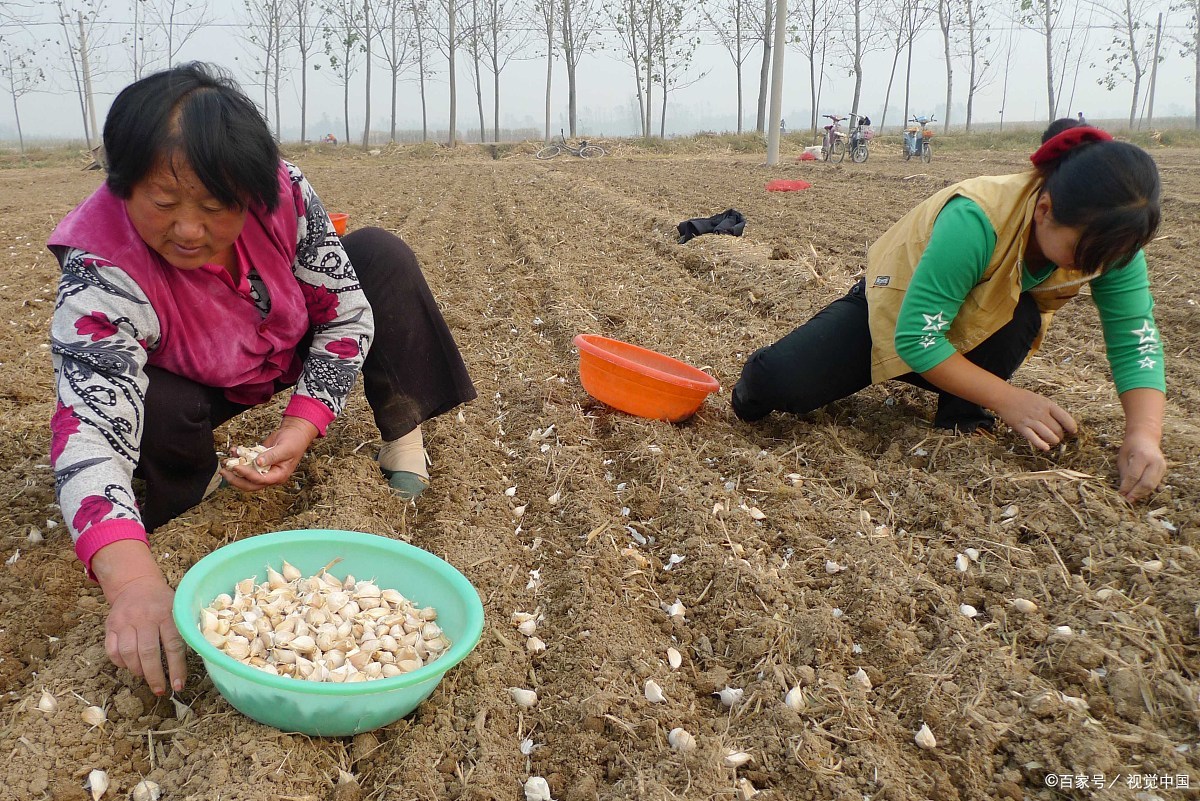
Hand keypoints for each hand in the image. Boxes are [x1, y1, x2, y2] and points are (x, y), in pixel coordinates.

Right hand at [94, 541, 185, 694]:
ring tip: (146, 676)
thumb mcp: (178, 608)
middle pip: (148, 652)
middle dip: (154, 676)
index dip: (176, 668)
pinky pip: (112, 650)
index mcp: (167, 614)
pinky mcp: (110, 626)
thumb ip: (183, 629)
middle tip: (160, 690)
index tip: (178, 686)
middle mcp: (145, 617)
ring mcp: (125, 621)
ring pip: (128, 653)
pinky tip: (129, 665)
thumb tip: (197, 657)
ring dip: (137, 670)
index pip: (173, 645)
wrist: (136, 584)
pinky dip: (120, 663)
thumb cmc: (163, 602)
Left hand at [219, 416, 318, 490]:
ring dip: (234, 470)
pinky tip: (234, 451)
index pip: (260, 480)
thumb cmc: (294, 442)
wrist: (294, 433)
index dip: (247, 475)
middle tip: (224, 472)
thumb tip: (258, 463)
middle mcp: (270, 475)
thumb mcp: (285, 449)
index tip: (237, 467)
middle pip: (249, 483)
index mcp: (278, 475)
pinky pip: (246, 463)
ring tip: (224, 462)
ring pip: (245, 475)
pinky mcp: (258, 461)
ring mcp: (263, 469)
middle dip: (235, 479)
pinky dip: (239, 458)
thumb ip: (271, 456)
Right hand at [993, 386, 1077, 450]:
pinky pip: (1034, 438)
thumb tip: (1059, 421)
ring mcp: (1031, 421)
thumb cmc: (1022, 397)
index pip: (1065, 417)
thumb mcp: (1039, 399)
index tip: (1073, 431)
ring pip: (1048, 435)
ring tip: (1053, 441)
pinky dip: (1041, 444)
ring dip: (1053, 440)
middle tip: (1059, 437)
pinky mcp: (1022, 427)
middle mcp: (1041, 413)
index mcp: (1047, 405)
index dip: (1071, 426)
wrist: (1004, 397)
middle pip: (1057, 429)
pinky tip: (1046, 448)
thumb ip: (1049, 409)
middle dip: (1060, 436)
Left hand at [1117, 431, 1165, 501]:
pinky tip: (1139, 493)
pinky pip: (1156, 483)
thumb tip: (1123, 491)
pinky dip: (1147, 489)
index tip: (1120, 494)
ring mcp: (1162, 466)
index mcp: (1142, 456)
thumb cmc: (1130, 447)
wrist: (1145, 438)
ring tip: (1131, 498)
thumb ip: (1124, 474)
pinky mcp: (1164, 470)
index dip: (1127, 487)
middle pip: (1146, 483)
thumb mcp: (1122, 458)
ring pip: (1153, 485)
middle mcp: (1155, 462)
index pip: (1134, 476)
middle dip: (1136, 493)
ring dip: (1141, 493)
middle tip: (1127, 500)